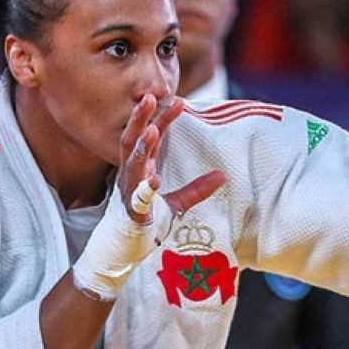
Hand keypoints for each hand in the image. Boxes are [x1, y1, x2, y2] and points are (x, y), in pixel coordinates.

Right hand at [116, 94, 225, 223]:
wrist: (124, 250)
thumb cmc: (148, 221)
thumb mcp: (177, 203)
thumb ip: (197, 189)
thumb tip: (224, 175)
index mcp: (140, 169)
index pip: (150, 137)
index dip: (161, 118)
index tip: (177, 100)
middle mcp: (130, 176)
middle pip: (131, 141)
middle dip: (139, 119)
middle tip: (150, 97)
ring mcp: (128, 193)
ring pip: (131, 165)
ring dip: (141, 146)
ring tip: (152, 130)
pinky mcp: (131, 212)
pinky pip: (137, 199)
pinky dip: (144, 189)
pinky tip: (153, 180)